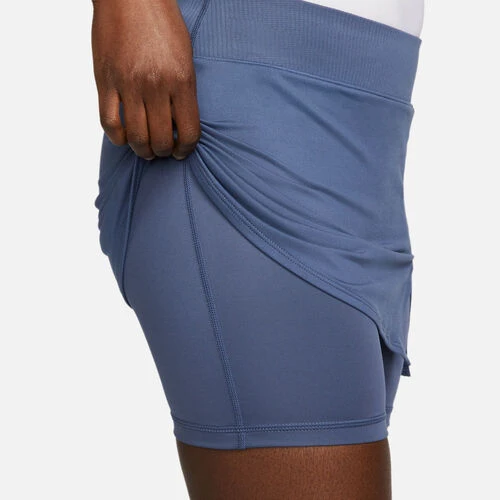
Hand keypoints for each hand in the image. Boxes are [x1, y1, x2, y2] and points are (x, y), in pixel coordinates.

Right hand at [91, 0, 200, 159]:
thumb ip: (184, 91)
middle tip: (162, 151)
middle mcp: (156, 86)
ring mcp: (128, 85)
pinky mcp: (106, 81)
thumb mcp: (186, 57)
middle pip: (161, 140)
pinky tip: (124, 138)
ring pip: (136, 136)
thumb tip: (179, 121)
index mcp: (181, 81)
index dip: (186, 149)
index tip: (182, 151)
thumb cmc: (162, 23)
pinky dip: (117, 137)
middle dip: (164, 152)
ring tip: (145, 150)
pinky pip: (109, 122)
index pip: (188, 132)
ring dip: (142, 150)